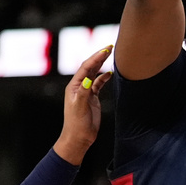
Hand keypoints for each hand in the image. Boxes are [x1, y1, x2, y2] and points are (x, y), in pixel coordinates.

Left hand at [53, 46, 113, 164]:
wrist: (79, 138)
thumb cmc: (77, 124)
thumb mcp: (80, 108)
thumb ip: (84, 93)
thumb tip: (88, 78)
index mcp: (74, 86)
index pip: (85, 67)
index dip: (96, 57)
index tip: (106, 50)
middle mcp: (79, 87)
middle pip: (90, 67)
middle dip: (99, 57)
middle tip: (111, 47)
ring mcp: (86, 92)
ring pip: (94, 74)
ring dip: (102, 64)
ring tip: (111, 54)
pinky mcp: (92, 98)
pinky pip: (98, 84)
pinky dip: (104, 77)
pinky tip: (110, 73)